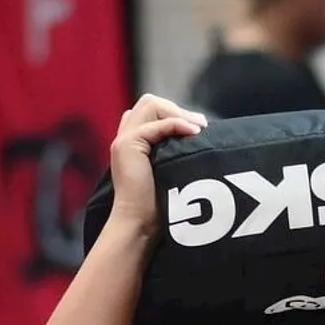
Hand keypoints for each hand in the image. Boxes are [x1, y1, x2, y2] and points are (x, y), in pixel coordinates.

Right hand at [107, 94, 205, 234]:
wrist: (139, 222)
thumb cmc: (159, 203)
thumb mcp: (169, 169)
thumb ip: (175, 151)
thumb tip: (200, 134)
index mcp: (133, 141)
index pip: (151, 110)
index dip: (175, 113)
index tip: (198, 128)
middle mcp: (125, 136)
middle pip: (150, 102)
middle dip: (177, 109)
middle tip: (201, 126)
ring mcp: (123, 139)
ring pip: (150, 105)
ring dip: (178, 113)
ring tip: (198, 129)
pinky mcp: (126, 145)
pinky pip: (155, 125)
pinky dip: (177, 124)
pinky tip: (194, 133)